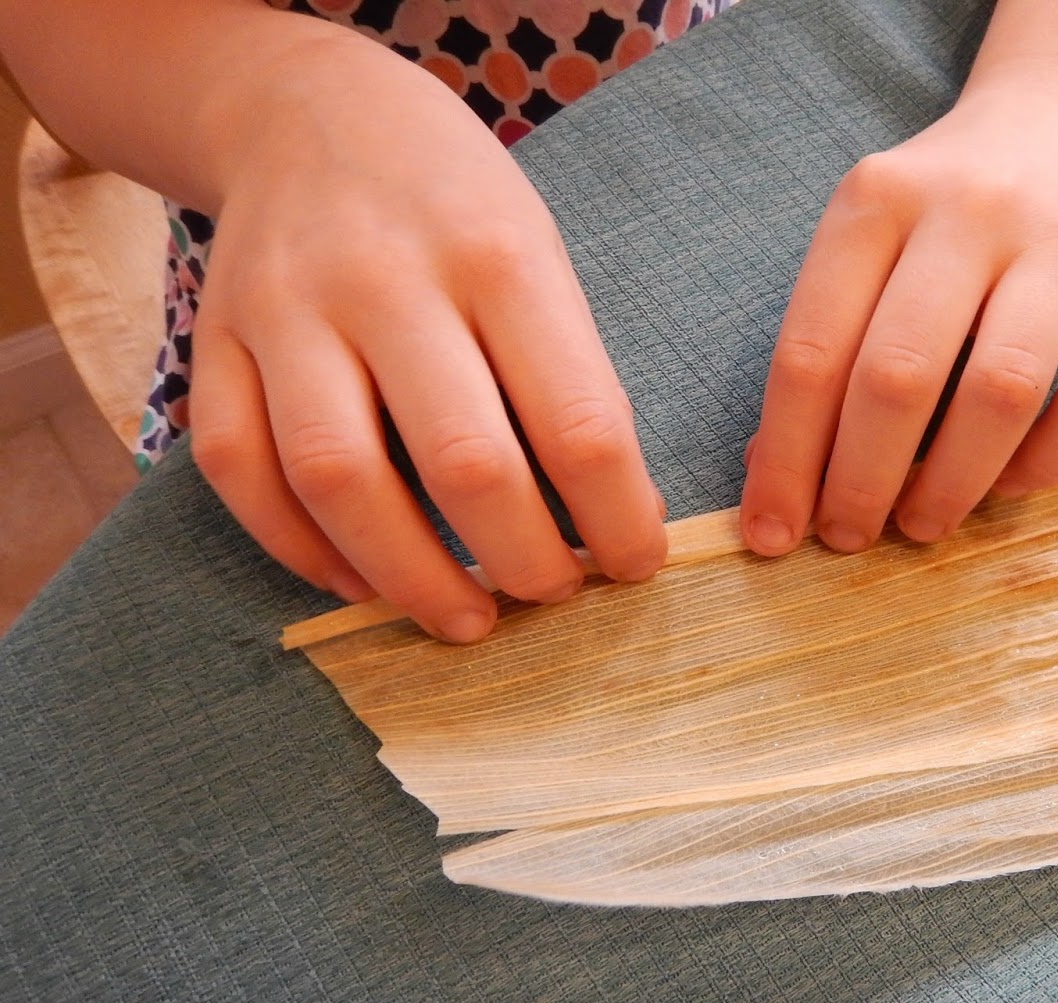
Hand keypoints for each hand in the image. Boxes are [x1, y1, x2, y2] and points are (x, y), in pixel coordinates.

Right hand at [187, 35, 665, 641]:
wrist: (310, 116)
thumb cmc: (455, 206)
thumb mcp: (539, 256)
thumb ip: (566, 377)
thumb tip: (609, 522)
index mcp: (497, 258)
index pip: (578, 423)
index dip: (618, 520)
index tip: (635, 563)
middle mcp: (385, 281)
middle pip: (464, 464)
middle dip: (522, 562)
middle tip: (551, 596)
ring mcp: (285, 310)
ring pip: (338, 480)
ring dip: (412, 578)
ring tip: (465, 620)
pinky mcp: (212, 340)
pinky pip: (242, 471)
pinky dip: (301, 549)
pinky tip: (362, 582)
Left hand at [739, 77, 1057, 555]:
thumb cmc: (938, 210)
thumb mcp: (864, 243)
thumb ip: (823, 343)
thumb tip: (775, 476)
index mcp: (875, 202)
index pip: (812, 350)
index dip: (788, 459)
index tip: (772, 534)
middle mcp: (966, 212)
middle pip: (900, 375)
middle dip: (862, 482)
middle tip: (847, 537)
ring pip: (1002, 391)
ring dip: (953, 484)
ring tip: (921, 524)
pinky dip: (1047, 463)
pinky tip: (1007, 486)